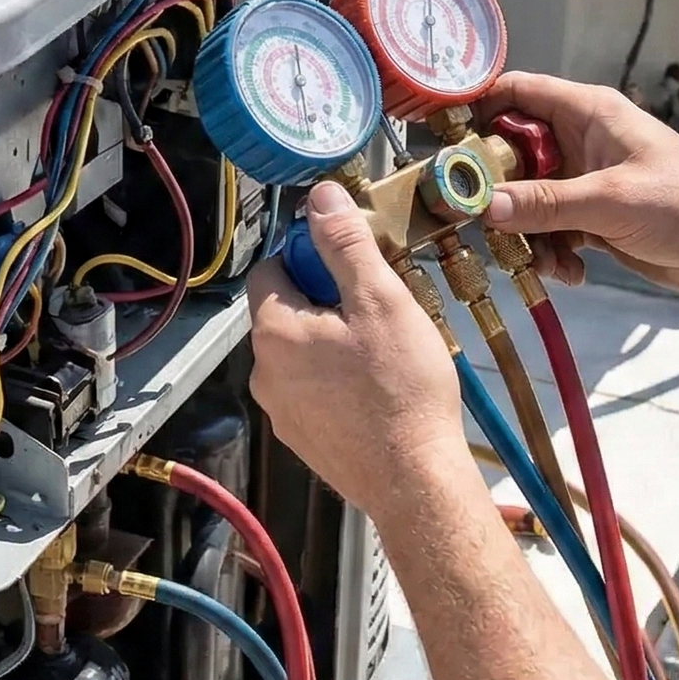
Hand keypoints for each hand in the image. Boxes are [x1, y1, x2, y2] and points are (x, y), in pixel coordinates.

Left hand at [246, 181, 465, 512]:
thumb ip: (345, 245)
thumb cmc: (402, 391)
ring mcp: (279, 410)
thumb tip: (320, 197)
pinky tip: (377, 389)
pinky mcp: (301, 439)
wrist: (416, 482)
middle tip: (378, 308)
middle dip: (326, 299)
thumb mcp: (381, 301)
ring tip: (384, 352)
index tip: (352, 264)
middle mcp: (262, 371)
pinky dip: (336, 381)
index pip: (272, 266)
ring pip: (300, 352)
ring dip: (333, 341)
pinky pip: (312, 391)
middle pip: (285, 310)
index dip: (312, 255)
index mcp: (274, 330)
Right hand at [479, 71, 678, 293]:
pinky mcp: (592, 217)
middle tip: (478, 218)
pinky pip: (549, 229)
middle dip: (494, 189)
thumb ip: (544, 204)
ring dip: (525, 232)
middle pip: (511, 154)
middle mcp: (580, 142)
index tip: (442, 139)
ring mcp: (584, 181)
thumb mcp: (609, 201)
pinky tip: (570, 272)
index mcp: (587, 114)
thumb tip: (483, 207)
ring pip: (526, 198)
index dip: (476, 107)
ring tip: (542, 260)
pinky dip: (551, 252)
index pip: (517, 92)